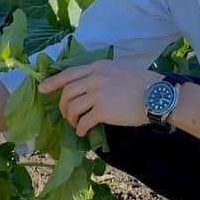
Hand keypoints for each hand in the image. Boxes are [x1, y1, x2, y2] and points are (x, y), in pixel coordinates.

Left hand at [38, 60, 161, 136]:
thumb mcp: (119, 70)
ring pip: (72, 107)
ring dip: (71, 119)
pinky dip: (81, 129)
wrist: (157, 95)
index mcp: (98, 67)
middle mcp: (95, 78)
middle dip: (62, 106)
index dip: (53, 82)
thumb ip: (102, 75)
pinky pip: (84, 121)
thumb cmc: (143, 83)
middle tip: (66, 115)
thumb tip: (89, 87)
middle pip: (67, 92)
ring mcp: (98, 94)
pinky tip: (84, 132)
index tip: (42, 89)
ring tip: (76, 124)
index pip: (69, 73)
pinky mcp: (103, 110)